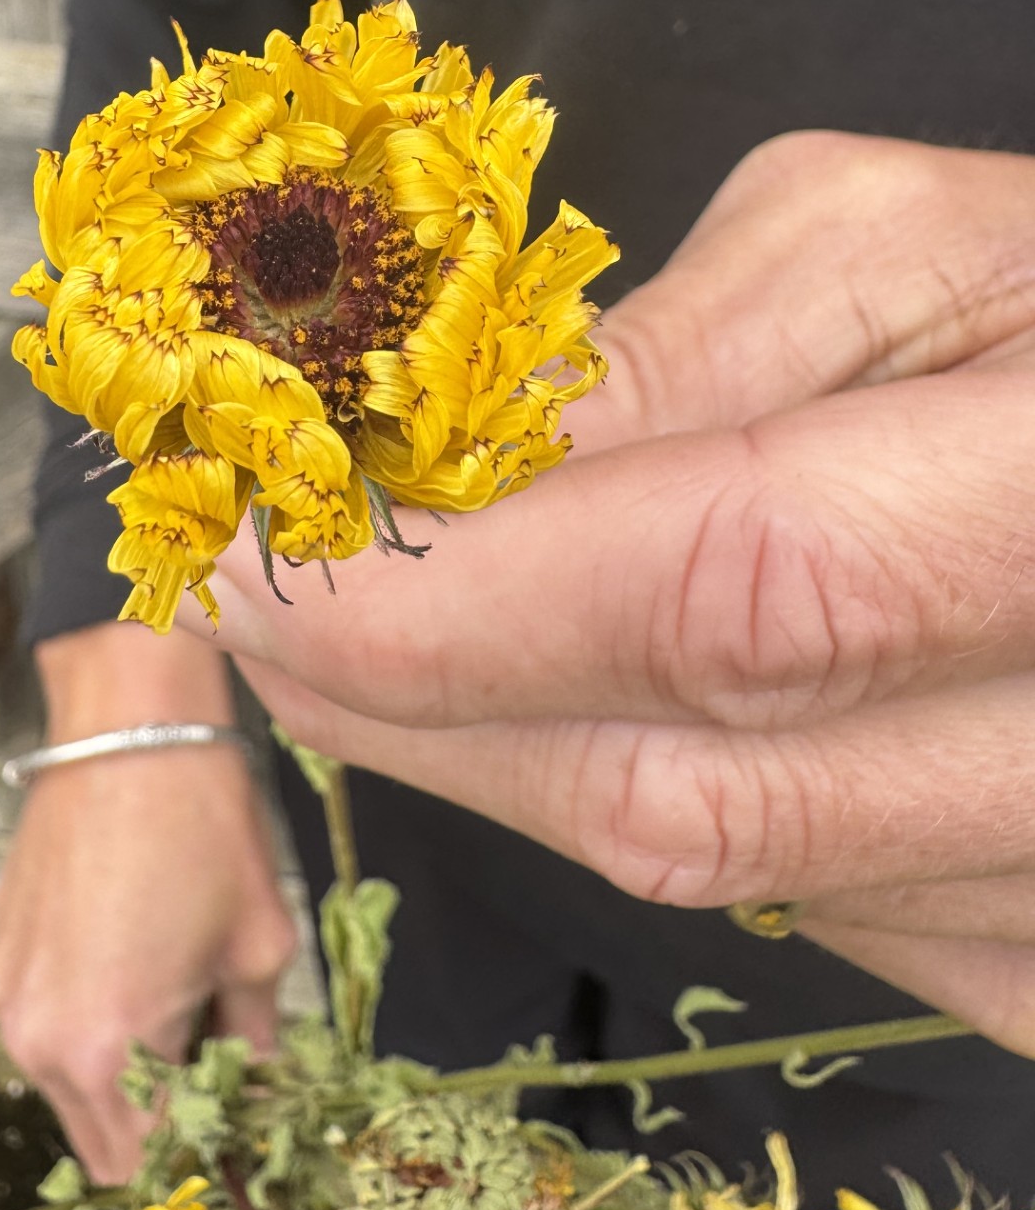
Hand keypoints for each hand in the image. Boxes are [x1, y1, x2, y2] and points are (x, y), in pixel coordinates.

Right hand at [0, 622, 297, 1179]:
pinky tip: (134, 966)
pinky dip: (89, 1027)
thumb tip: (260, 1101)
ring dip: (126, 1082)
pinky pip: (44, 1029)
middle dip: (168, 1133)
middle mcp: (41, 1041)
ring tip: (181, 1014)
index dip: (214, 1169)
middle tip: (222, 1090)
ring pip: (72, 1092)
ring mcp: (6, 1001)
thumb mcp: (259, 948)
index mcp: (113, 1047)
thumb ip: (256, 1047)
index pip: (162, 1163)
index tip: (248, 1163)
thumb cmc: (205, 826)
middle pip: (108, 1145)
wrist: (128, 727)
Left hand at [191, 132, 1034, 1051]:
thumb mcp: (893, 244)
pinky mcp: (1029, 965)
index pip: (728, 599)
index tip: (253, 558)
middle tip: (259, 603)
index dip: (458, 602)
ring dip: (499, 749)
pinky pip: (765, 899)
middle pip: (678, 788)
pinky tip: (579, 694)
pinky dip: (626, 791)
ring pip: (700, 864)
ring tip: (393, 631)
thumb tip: (426, 492)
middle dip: (416, 701)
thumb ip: (664, 359)